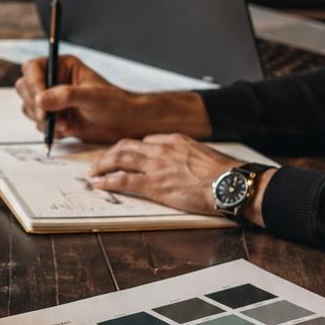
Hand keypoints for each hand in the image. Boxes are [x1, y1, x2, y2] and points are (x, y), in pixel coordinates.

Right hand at [15, 55, 209, 144]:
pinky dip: (49, 130)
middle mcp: (54, 81)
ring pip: (29, 108)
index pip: (33, 68)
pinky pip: (39, 123)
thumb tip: (40, 100)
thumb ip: (66, 96)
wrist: (125, 124)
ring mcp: (52, 100)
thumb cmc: (114, 104)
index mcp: (62, 66)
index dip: (33, 83)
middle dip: (35, 105)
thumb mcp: (92, 97)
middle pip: (25, 88)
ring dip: (43, 120)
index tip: (39, 101)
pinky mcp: (54, 116)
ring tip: (65, 125)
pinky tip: (67, 130)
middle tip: (49, 117)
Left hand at [89, 133, 241, 216]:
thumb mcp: (204, 155)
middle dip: (109, 154)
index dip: (130, 149)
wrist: (231, 184)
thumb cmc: (224, 174)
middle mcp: (162, 149)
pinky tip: (99, 184)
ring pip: (120, 159)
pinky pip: (123, 180)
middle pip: (126, 146)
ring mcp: (156, 166)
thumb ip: (187, 155)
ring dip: (102, 165)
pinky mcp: (155, 184)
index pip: (145, 141)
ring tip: (92, 172)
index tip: (122, 155)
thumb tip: (183, 163)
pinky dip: (107, 181)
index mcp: (174, 140)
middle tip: (99, 162)